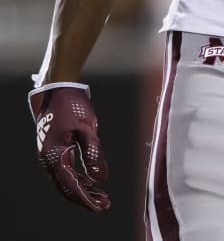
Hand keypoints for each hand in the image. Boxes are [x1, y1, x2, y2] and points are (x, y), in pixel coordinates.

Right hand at [28, 83, 109, 211]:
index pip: (71, 186)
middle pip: (66, 187)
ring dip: (82, 188)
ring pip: (64, 179)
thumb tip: (100, 179)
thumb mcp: (87, 129)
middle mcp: (48, 159)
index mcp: (55, 156)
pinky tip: (89, 180)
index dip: (86, 199)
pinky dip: (76, 177)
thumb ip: (93, 154)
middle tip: (104, 204)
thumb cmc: (73, 105)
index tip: (101, 207)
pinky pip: (63, 169)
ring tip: (100, 195)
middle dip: (85, 198)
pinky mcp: (52, 148)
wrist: (58, 87)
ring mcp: (48, 154)